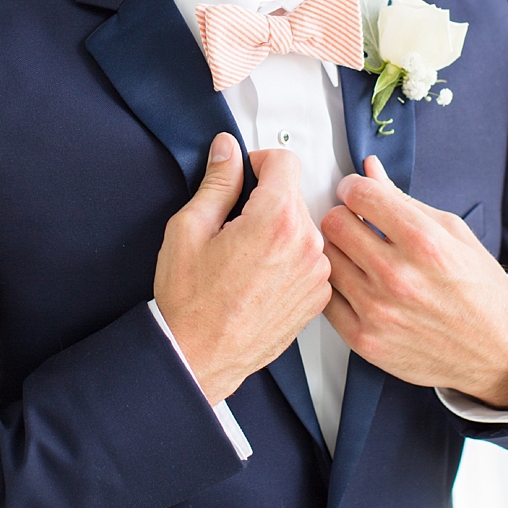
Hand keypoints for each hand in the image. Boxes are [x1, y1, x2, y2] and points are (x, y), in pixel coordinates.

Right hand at [153, 135, 331, 403]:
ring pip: (303, 227)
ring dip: (279, 231)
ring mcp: (317, 272)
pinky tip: (260, 278)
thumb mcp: (189, 229)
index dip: (259, 162)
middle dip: (265, 201)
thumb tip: (228, 150)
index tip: (244, 176)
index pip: (285, 161)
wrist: (199, 357)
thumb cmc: (190, 301)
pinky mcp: (319, 295)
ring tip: (246, 258)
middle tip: (233, 228)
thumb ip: (217, 182)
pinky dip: (289, 259)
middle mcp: (306, 244)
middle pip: (293, 195)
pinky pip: (310, 258)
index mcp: (276, 220)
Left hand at [320, 158, 507, 408]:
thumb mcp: (453, 233)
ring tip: (358, 255)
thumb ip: (405, 200)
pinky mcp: (365, 340)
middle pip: (333, 224)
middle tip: (356, 223)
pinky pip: (326, 299)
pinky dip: (337, 286)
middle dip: (343, 216)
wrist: (496, 351)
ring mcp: (378, 311)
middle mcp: (399, 276)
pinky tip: (356, 283)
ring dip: (337, 251)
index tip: (357, 192)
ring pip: (325, 259)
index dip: (355, 187)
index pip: (361, 194)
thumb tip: (370, 169)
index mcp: (425, 243)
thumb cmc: (479, 289)